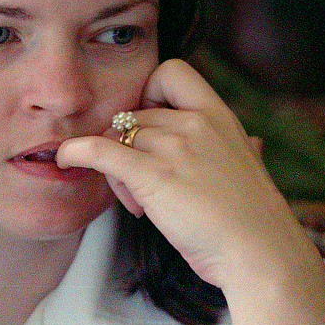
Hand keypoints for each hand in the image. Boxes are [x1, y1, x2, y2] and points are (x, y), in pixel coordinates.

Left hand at [57, 59, 324, 324]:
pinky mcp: (152, 175)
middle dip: (128, 149)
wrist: (260, 254)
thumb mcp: (249, 171)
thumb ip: (240, 150)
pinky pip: (98, 151)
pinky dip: (75, 152)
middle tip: (142, 189)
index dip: (149, 92)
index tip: (148, 124)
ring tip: (141, 204)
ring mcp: (174, 147)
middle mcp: (195, 123)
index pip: (171, 70)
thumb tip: (253, 144)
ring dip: (115, 171)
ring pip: (115, 139)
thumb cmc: (252, 221)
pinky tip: (64, 159)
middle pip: (132, 118)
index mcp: (220, 116)